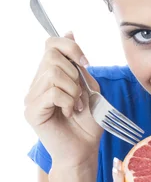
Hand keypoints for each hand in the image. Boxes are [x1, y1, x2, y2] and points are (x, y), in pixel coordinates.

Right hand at [24, 32, 102, 166]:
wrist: (84, 149)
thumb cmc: (88, 122)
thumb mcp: (90, 86)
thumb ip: (79, 64)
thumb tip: (69, 32)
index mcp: (49, 75)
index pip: (50, 44)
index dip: (70, 46)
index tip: (85, 62)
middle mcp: (36, 84)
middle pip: (52, 55)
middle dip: (74, 73)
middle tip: (80, 95)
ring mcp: (31, 97)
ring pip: (54, 73)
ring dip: (73, 89)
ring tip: (76, 106)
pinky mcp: (31, 111)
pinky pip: (52, 92)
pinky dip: (68, 101)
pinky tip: (69, 113)